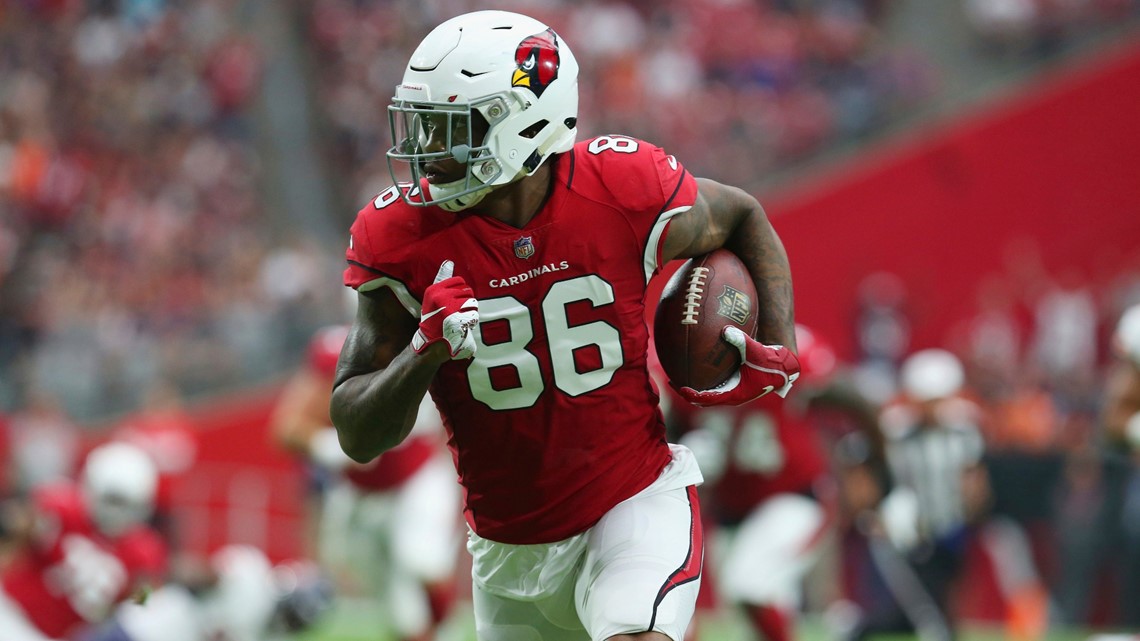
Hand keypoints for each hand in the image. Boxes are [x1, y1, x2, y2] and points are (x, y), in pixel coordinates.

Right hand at [411, 260, 478, 359]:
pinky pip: (474, 315)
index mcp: (434, 289)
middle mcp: (439, 296)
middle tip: (458, 313)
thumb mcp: (433, 297)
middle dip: (467, 302)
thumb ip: (442, 279)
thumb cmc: (434, 318)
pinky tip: (463, 326)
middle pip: (467, 291)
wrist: (431, 342)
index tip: (454, 302)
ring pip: (473, 302)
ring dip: (470, 311)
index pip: (459, 281)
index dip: (461, 292)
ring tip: (460, 319)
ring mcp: (448, 308)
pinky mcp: (456, 320)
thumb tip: (449, 262)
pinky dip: (472, 322)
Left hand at [676, 326, 799, 405]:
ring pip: (708, 392)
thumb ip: (742, 341)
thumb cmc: (772, 363)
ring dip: (694, 385)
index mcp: (734, 394)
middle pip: (703, 398)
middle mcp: (732, 395)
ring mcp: (733, 390)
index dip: (691, 394)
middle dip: (686, 391)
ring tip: (677, 373)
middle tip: (671, 380)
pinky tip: (696, 360)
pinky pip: (715, 382)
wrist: (786, 369)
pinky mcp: (735, 383)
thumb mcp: (756, 351)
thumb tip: (726, 330)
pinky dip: (704, 375)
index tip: (679, 387)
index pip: (707, 399)